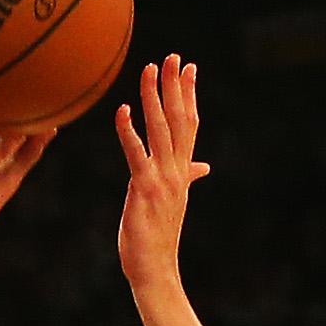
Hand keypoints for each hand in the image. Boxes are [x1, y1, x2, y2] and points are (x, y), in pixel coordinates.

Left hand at [113, 55, 212, 288]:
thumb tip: (203, 167)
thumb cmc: (157, 237)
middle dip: (175, 86)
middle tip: (171, 56)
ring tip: (148, 70)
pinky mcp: (143, 189)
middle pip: (178, 120)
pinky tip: (122, 110)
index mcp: (182, 172)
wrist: (155, 269)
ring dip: (154, 98)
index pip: (190, 125)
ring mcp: (162, 179)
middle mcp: (176, 171)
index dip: (189, 95)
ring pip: (160, 130)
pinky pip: (136, 154)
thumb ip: (187, 178)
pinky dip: (129, 131)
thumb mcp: (174, 201)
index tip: (189, 67)